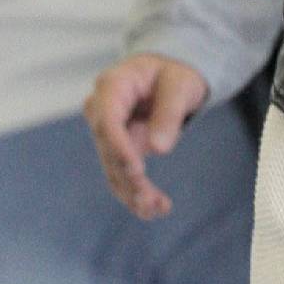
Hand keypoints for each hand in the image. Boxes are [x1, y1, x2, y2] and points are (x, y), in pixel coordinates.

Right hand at [84, 53, 208, 221]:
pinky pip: (121, 174)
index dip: (119, 147)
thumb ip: (170, 113)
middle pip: (108, 148)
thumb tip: (159, 149)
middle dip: (128, 177)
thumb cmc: (174, 74)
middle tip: (151, 200)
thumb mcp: (181, 86)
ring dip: (133, 193)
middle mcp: (102, 110)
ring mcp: (107, 132)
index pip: (107, 119)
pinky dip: (136, 194)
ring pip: (113, 168)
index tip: (137, 171)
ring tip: (158, 208)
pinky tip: (155, 209)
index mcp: (113, 86)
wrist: (168, 77)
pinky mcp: (117, 149)